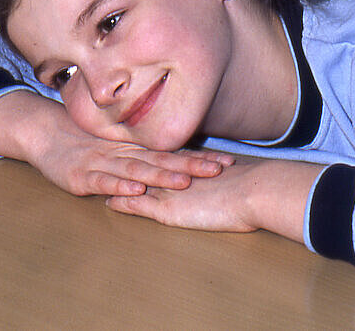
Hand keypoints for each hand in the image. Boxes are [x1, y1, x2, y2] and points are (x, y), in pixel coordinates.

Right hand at [0, 89, 230, 196]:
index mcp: (136, 147)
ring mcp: (103, 163)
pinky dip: (120, 184)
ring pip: (137, 168)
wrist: (45, 132)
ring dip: (161, 176)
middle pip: (162, 160)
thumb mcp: (118, 146)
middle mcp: (124, 153)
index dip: (199, 156)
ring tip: (184, 181)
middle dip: (191, 166)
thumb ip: (144, 152)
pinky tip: (136, 187)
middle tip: (218, 169)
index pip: (173, 152)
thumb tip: (179, 160)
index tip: (227, 161)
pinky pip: (104, 180)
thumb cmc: (85, 142)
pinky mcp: (82, 175)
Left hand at [107, 158, 322, 243]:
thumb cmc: (252, 187)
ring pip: (138, 181)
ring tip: (100, 174)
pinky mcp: (169, 209)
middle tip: (106, 149)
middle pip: (146, 162)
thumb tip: (225, 170)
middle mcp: (178, 172)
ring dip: (119, 179)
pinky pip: (140, 205)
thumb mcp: (233, 176)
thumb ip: (222, 173)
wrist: (255, 192)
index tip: (133, 144)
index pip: (165, 155)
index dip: (148, 150)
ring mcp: (172, 190)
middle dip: (126, 157)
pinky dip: (125, 203)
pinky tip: (108, 202)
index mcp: (192, 164)